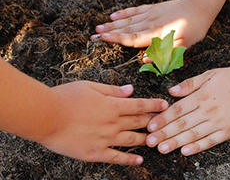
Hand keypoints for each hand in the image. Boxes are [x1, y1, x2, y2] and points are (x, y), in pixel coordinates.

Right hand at [39, 81, 167, 164]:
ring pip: (132, 140)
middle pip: (139, 122)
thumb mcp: (90, 86)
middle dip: (154, 121)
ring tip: (156, 140)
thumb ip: (113, 90)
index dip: (154, 105)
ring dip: (146, 139)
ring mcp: (106, 139)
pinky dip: (130, 159)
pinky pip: (117, 158)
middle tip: (165, 122)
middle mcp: (113, 123)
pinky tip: (140, 160)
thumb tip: (131, 90)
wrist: (46, 116)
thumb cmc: (66, 97)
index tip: (165, 105)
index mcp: (112, 105)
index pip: (140, 105)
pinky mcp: (96, 153)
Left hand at [145, 68, 229, 155]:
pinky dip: (197, 147)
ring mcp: (218, 122)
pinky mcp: (228, 132)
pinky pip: (210, 141)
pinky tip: (185, 151)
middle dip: (164, 133)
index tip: (150, 126)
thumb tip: (171, 91)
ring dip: (175, 142)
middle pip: (182, 124)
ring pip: (193, 134)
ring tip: (162, 148)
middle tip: (149, 142)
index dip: (162, 119)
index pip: (177, 110)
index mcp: (202, 96)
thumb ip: (190, 84)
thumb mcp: (210, 74)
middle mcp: (208, 110)